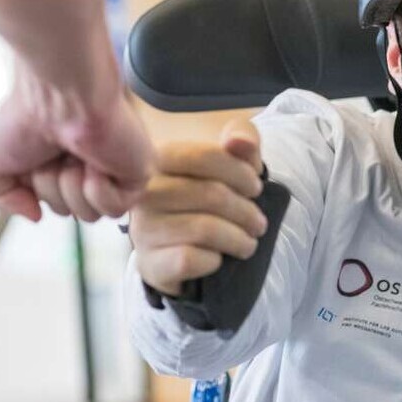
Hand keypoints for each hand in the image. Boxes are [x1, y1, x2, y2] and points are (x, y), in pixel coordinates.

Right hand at [0, 68, 153, 221]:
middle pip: (69, 212)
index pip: (50, 203)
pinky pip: (116, 208)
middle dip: (53, 187)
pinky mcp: (138, 171)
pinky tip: (94, 162)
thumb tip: (34, 215)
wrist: (59, 94)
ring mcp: (116, 168)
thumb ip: (0, 197)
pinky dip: (98, 189)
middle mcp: (89, 163)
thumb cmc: (25, 117)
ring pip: (90, 215)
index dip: (37, 187)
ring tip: (74, 154)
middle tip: (54, 152)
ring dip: (73, 187)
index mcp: (61, 161)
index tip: (35, 154)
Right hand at [131, 118, 267, 296]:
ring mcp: (143, 228)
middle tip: (259, 224)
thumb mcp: (233, 159)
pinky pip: (189, 259)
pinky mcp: (149, 262)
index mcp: (160, 157)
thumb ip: (243, 138)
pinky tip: (218, 258)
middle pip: (210, 194)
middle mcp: (144, 192)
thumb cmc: (212, 194)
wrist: (186, 246)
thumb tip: (238, 142)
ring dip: (238, 239)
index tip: (255, 188)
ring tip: (248, 242)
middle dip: (246, 212)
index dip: (240, 173)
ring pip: (204, 229)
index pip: (203, 156)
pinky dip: (213, 261)